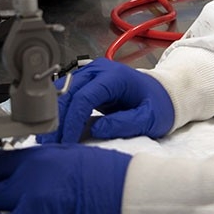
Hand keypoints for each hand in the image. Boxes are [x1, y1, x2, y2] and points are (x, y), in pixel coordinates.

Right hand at [38, 57, 173, 143]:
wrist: (164, 93)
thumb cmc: (159, 105)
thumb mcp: (149, 119)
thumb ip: (124, 124)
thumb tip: (96, 130)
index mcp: (114, 76)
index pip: (83, 97)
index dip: (72, 121)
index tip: (67, 141)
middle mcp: (99, 70)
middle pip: (68, 93)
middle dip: (58, 120)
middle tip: (51, 143)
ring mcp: (91, 73)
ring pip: (63, 91)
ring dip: (54, 115)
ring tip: (49, 138)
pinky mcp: (87, 81)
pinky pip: (67, 93)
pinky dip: (59, 110)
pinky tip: (56, 127)